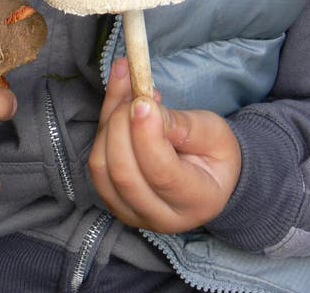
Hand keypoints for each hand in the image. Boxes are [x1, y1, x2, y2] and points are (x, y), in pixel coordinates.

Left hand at [89, 58, 240, 232]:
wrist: (208, 176)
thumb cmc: (214, 153)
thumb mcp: (213, 133)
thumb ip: (181, 124)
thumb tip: (144, 107)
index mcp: (197, 201)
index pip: (161, 173)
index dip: (146, 135)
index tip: (143, 100)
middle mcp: (160, 216)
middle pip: (123, 172)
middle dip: (122, 124)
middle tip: (137, 93)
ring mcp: (130, 212)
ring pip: (101, 167)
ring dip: (109, 121)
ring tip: (132, 93)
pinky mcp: (110, 198)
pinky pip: (95, 160)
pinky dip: (102, 124)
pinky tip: (119, 100)